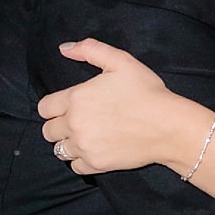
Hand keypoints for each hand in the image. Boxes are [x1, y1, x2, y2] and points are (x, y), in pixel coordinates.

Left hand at [37, 39, 197, 173]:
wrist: (170, 126)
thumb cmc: (148, 92)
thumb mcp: (122, 61)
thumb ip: (90, 50)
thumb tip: (64, 48)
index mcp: (76, 99)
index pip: (44, 108)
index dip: (55, 106)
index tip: (70, 107)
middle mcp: (74, 124)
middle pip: (48, 131)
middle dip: (60, 126)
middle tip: (80, 122)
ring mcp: (84, 146)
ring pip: (59, 149)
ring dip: (69, 143)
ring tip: (87, 137)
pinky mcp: (96, 163)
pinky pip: (75, 166)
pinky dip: (82, 160)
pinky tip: (96, 150)